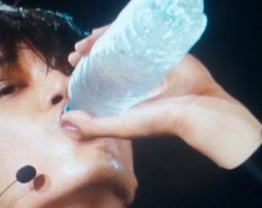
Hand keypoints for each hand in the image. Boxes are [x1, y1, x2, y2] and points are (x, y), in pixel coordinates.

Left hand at [64, 29, 261, 168]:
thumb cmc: (160, 121)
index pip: (101, 83)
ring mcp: (151, 64)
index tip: (72, 66)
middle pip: (109, 62)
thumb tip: (64, 122)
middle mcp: (137, 82)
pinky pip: (142, 35)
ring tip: (88, 40)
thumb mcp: (122, 125)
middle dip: (91, 54)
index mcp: (128, 99)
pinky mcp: (164, 50)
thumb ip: (94, 126)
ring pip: (123, 47)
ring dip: (104, 41)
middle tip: (77, 51)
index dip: (86, 73)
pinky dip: (128, 29)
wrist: (197, 109)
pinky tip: (115, 27)